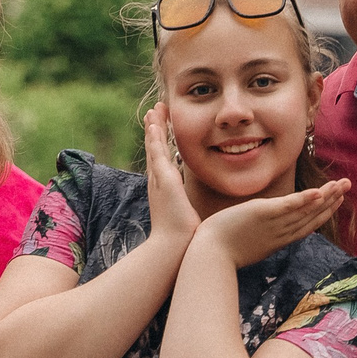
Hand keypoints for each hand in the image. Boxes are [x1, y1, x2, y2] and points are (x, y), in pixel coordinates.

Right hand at [142, 105, 201, 248]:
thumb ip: (193, 210)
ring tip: (154, 110)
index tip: (165, 129)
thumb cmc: (183, 239)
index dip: (163, 144)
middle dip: (156, 130)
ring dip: (154, 127)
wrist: (173, 247)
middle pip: (156, 149)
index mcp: (166, 190)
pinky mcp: (163, 179)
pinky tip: (154, 123)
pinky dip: (155, 137)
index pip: (164, 161)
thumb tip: (202, 212)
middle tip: (156, 112)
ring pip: (155, 147)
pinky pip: (157, 153)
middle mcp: (159, 182)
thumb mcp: (189, 218)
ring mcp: (159, 180)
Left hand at [198, 178, 352, 266]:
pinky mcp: (261, 215)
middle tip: (347, 185)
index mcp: (277, 240)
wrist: (208, 257)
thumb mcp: (245, 241)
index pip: (305, 225)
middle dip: (332, 201)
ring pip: (304, 210)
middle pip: (311, 216)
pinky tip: (318, 192)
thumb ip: (256, 233)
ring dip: (325, 197)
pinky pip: (287, 207)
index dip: (323, 212)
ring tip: (341, 184)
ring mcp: (272, 225)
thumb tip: (256, 227)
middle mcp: (279, 233)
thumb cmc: (220, 250)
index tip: (336, 201)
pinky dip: (303, 200)